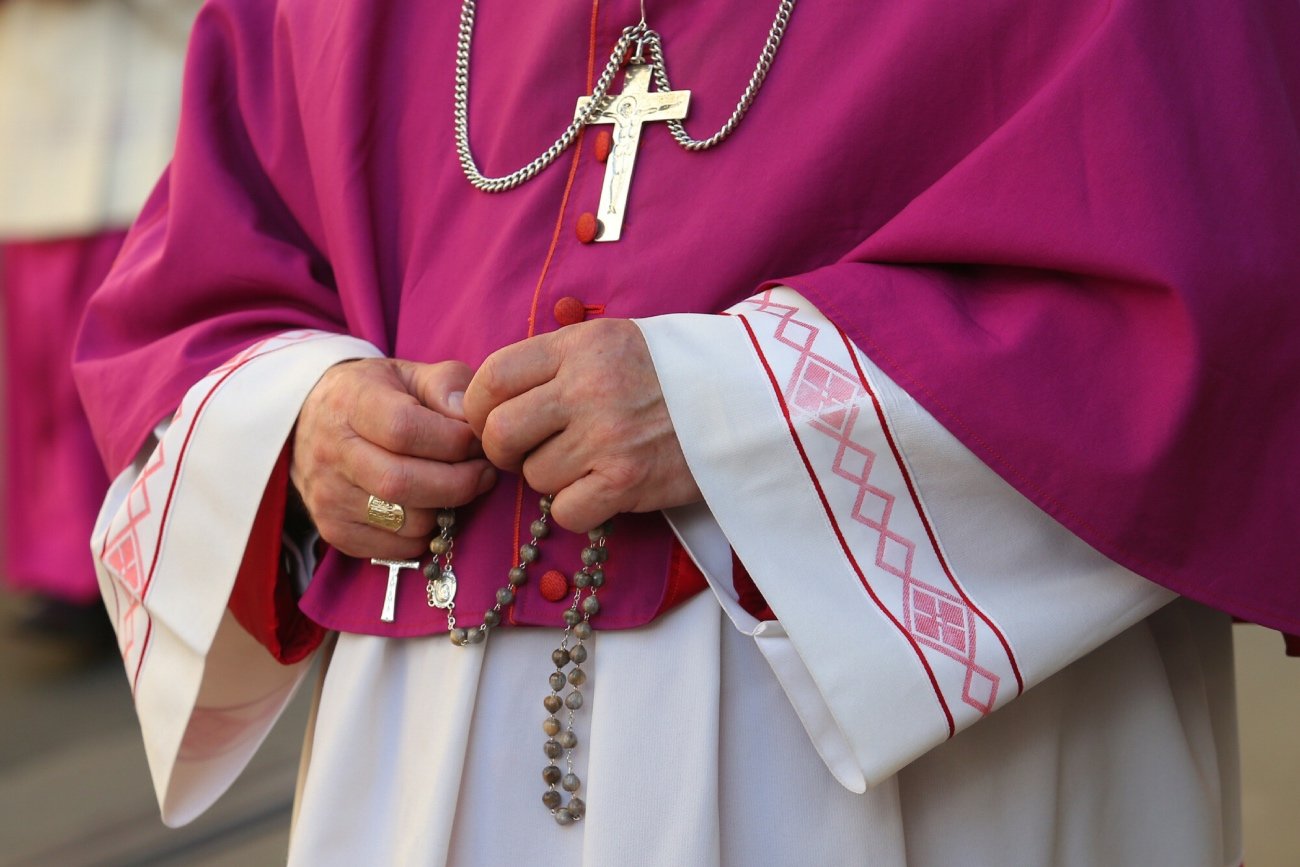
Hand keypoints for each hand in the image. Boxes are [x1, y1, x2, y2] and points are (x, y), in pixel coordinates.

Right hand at [291, 358, 496, 559]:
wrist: (312, 420)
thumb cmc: (375, 395)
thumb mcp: (409, 373)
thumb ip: (447, 385)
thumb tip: (472, 419)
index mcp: (351, 403)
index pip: (404, 429)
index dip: (453, 440)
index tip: (478, 441)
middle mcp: (332, 452)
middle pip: (402, 482)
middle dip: (459, 483)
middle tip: (483, 473)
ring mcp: (328, 496)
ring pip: (404, 521)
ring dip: (444, 510)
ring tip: (453, 487)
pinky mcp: (334, 530)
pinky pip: (396, 547)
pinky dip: (424, 534)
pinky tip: (427, 507)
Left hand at [463, 319, 700, 531]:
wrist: (747, 399)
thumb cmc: (670, 374)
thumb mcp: (611, 342)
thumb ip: (554, 363)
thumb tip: (489, 402)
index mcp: (579, 346)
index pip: (492, 377)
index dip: (478, 408)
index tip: (493, 421)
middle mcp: (587, 387)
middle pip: (499, 433)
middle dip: (505, 451)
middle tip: (529, 452)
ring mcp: (607, 436)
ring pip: (534, 476)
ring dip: (552, 478)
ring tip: (588, 463)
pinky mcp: (627, 481)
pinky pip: (565, 512)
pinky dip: (578, 509)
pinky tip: (603, 490)